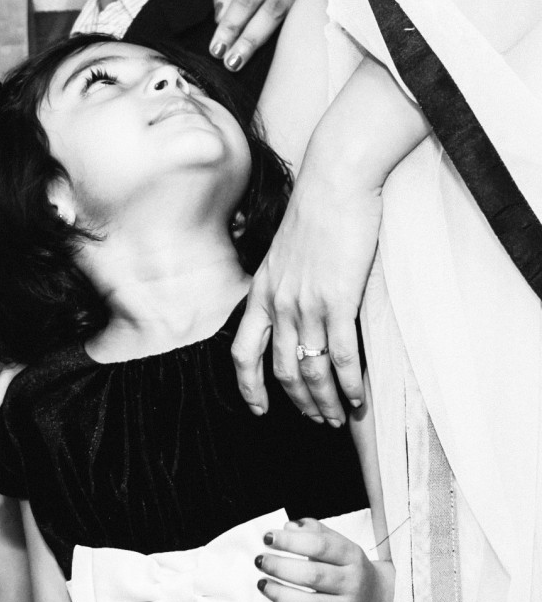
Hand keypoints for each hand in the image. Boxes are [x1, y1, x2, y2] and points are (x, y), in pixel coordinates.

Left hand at [210, 0, 318, 69]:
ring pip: (288, 20)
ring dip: (263, 43)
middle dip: (247, 39)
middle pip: (270, 10)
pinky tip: (271, 61)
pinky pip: (302, 26)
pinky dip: (283, 44)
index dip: (231, 24)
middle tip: (230, 62)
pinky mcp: (324, 3)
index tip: (217, 49)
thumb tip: (220, 18)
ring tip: (242, 63)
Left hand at [232, 154, 380, 423]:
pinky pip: (341, 356)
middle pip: (281, 371)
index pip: (243, 353)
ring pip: (311, 371)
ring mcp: (306, 304)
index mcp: (260, 292)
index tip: (259, 409)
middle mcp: (278, 304)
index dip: (248, 387)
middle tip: (317, 420)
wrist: (336, 181)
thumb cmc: (317, 209)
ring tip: (340, 418)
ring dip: (326, 401)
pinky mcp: (338, 301)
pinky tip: (359, 397)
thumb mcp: (284, 249)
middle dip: (299, 403)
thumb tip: (292, 301)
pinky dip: (350, 383)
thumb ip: (283, 280)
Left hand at [255, 517, 394, 601]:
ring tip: (262, 584)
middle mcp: (354, 584)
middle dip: (280, 568)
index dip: (291, 541)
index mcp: (352, 556)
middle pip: (313, 576)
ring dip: (281, 595)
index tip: (267, 537)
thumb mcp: (338, 545)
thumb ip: (314, 532)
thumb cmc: (347, 569)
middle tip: (260, 561)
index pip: (320, 545)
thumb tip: (288, 527)